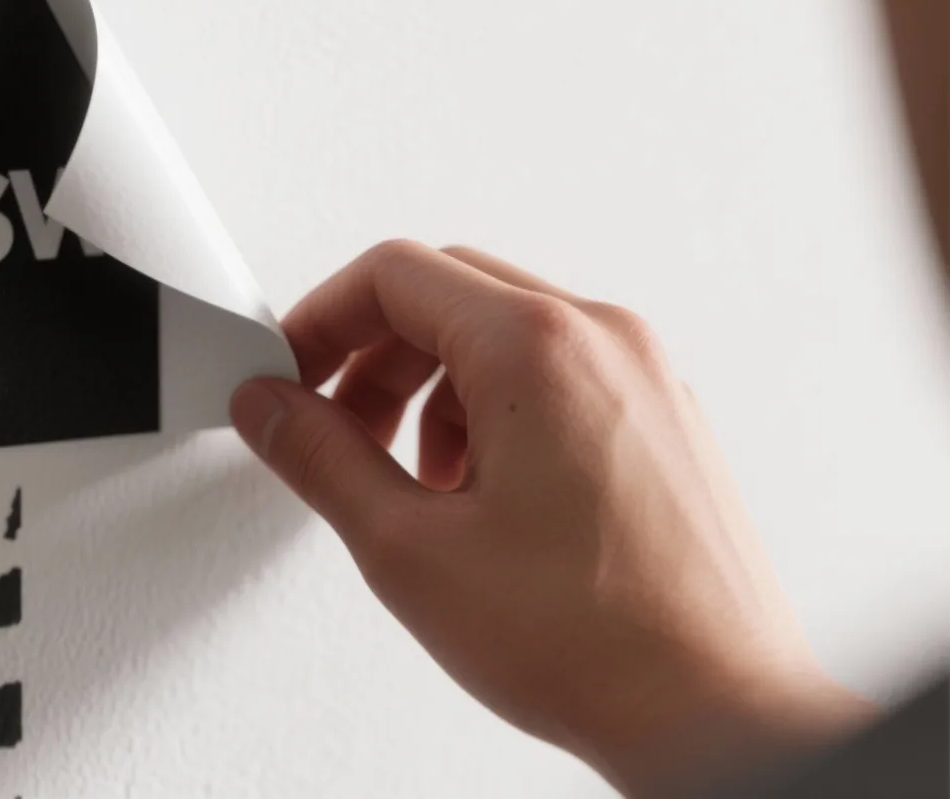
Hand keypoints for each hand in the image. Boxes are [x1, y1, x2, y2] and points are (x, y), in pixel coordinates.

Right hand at [230, 242, 872, 795]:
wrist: (717, 717)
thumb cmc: (597, 644)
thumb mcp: (408, 548)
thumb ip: (321, 458)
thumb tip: (272, 409)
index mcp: (537, 348)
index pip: (395, 273)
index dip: (319, 319)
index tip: (288, 371)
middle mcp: (604, 342)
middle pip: (449, 292)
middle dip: (372, 354)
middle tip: (330, 423)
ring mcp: (647, 379)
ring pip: (504, 333)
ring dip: (432, 387)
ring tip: (407, 480)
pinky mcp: (667, 423)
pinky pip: (559, 375)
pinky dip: (496, 410)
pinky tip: (475, 499)